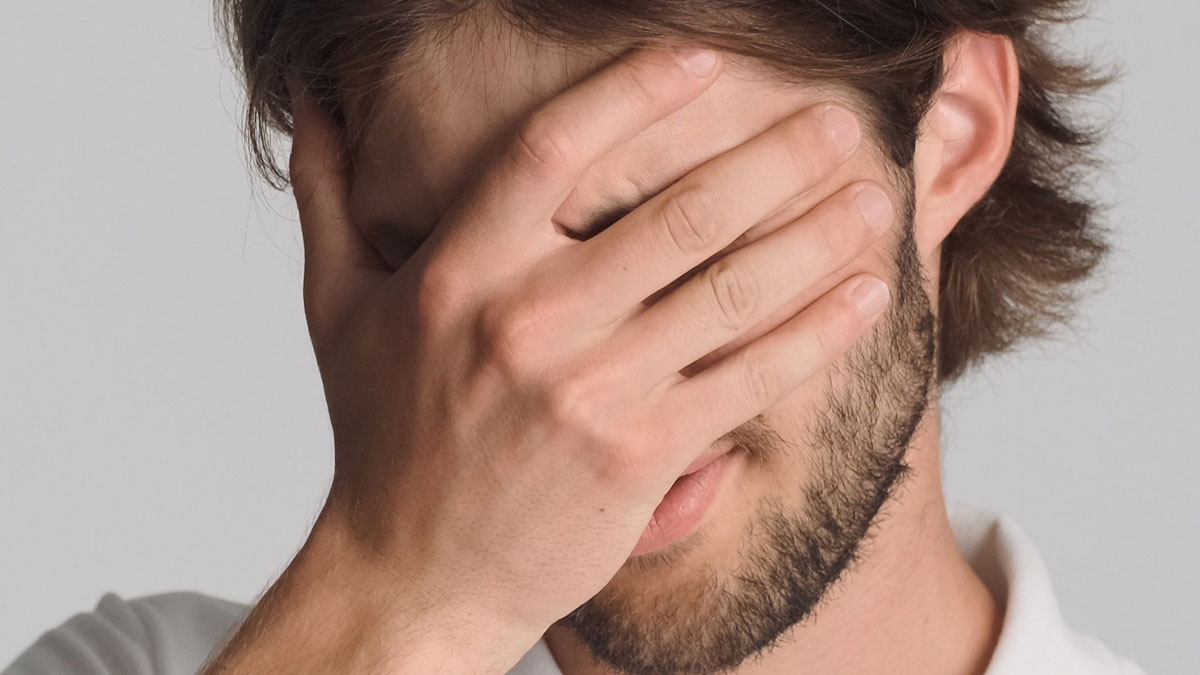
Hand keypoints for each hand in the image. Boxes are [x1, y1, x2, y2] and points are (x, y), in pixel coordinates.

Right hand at [290, 46, 891, 668]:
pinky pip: (747, 376)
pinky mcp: (640, 452)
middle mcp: (527, 321)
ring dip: (815, 235)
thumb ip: (331, 201)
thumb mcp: (337, 311)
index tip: (704, 60)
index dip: (634, 92)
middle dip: (772, 157)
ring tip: (874, 194)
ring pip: (727, 289)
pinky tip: (866, 293)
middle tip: (836, 122)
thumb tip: (313, 109)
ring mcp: (590, 390)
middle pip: (673, 213)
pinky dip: (816, 331)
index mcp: (457, 272)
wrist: (415, 573)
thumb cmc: (384, 438)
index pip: (553, 150)